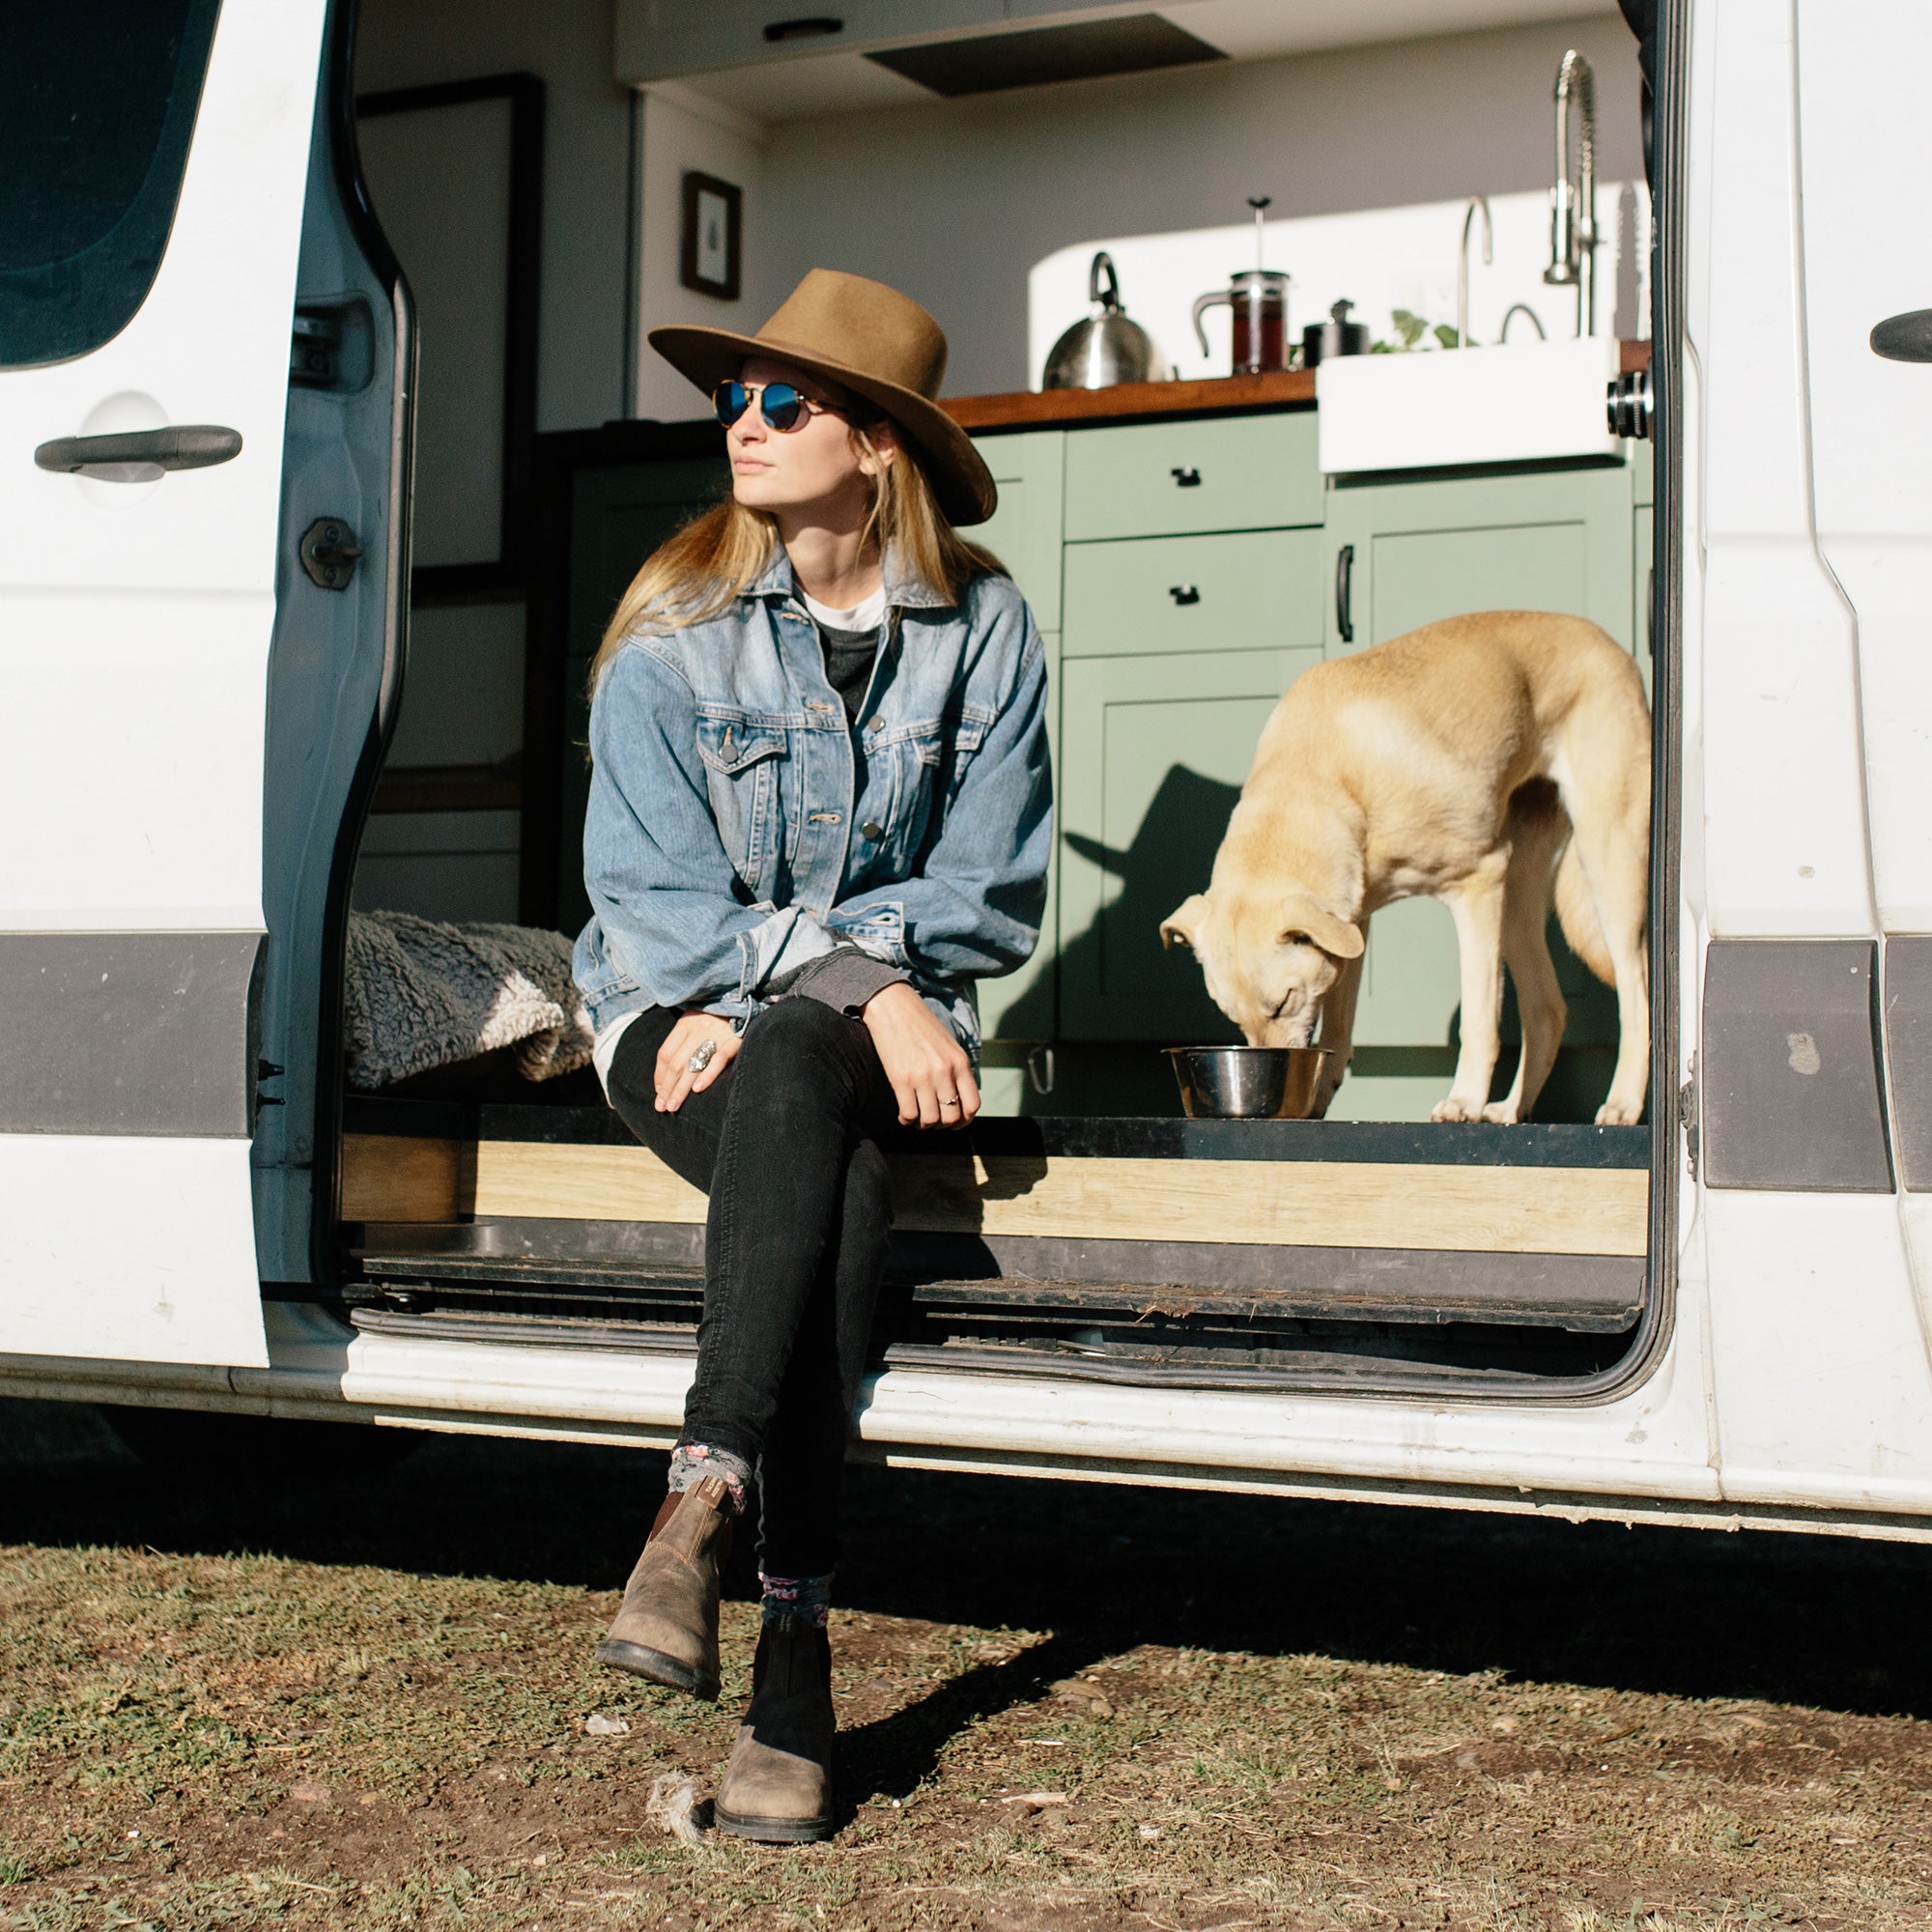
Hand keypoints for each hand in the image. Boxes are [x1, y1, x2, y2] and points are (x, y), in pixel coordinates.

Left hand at [653, 1011, 740, 1112]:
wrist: (744, 1001)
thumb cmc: (718, 1015)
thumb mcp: (695, 1019)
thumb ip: (683, 1040)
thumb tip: (668, 1074)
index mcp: (685, 1024)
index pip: (665, 1054)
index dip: (659, 1075)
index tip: (658, 1092)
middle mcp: (697, 1029)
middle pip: (676, 1064)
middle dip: (667, 1088)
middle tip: (662, 1107)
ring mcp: (716, 1035)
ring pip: (693, 1066)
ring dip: (681, 1089)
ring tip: (673, 1106)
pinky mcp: (734, 1041)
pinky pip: (718, 1060)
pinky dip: (707, 1075)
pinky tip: (697, 1090)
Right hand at [862, 981, 979, 1128]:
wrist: (893, 1006)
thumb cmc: (920, 1025)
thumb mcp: (949, 1045)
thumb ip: (957, 1070)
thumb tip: (959, 1099)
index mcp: (960, 1063)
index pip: (972, 1105)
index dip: (964, 1121)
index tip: (955, 1123)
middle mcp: (944, 1072)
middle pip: (951, 1118)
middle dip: (943, 1125)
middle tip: (933, 1120)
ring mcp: (923, 1077)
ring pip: (930, 1120)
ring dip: (924, 1125)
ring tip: (917, 1118)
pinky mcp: (900, 1080)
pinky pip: (909, 1115)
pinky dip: (907, 1120)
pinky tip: (904, 1114)